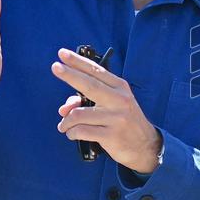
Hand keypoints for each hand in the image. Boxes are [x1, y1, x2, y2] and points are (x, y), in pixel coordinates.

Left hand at [52, 48, 162, 172]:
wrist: (145, 145)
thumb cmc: (123, 121)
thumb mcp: (111, 106)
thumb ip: (87, 102)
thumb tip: (63, 109)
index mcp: (120, 88)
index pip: (96, 71)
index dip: (78, 62)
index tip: (63, 53)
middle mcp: (119, 100)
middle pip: (89, 85)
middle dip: (69, 75)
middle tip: (54, 66)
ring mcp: (116, 118)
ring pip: (78, 114)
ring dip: (66, 121)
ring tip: (64, 126)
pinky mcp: (111, 135)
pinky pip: (81, 131)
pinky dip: (71, 133)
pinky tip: (72, 134)